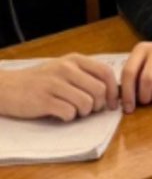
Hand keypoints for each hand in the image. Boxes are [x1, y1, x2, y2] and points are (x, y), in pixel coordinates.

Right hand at [0, 54, 117, 121]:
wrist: (7, 87)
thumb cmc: (40, 80)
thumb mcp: (64, 68)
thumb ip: (84, 74)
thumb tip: (111, 91)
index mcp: (75, 60)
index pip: (105, 72)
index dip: (114, 90)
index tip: (112, 104)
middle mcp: (66, 69)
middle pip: (99, 90)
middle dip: (99, 105)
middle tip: (89, 110)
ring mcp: (54, 84)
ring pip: (86, 102)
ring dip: (84, 113)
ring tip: (74, 112)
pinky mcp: (43, 100)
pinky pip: (69, 113)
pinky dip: (69, 118)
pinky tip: (61, 115)